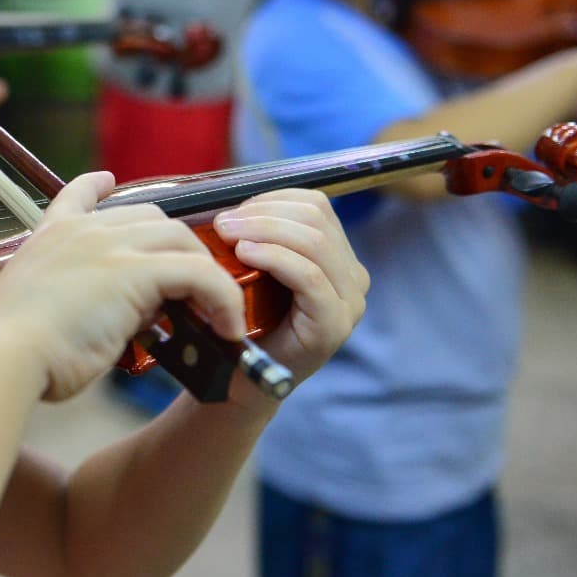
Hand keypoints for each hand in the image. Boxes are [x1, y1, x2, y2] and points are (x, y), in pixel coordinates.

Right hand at [0, 172, 245, 401]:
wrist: (1, 356)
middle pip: (151, 217)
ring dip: (202, 272)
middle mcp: (81, 231)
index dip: (96, 186)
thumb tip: (133, 316)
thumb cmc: (13, 353)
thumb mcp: (43, 314)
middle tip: (188, 289)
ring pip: (181, 238)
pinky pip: (200, 274)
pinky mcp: (136, 271)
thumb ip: (83, 302)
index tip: (107, 180)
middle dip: (174, 248)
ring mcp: (109, 245)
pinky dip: (222, 299)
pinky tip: (227, 328)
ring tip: (214, 311)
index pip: (78, 194)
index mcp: (50, 237)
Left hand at [210, 189, 367, 392]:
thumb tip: (231, 201)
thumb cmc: (244, 318)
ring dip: (264, 230)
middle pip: (316, 218)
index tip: (233, 210)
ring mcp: (350, 301)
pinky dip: (275, 258)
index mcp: (337, 255)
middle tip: (223, 224)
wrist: (241, 376)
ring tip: (228, 236)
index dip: (271, 199)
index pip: (315, 205)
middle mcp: (353, 275)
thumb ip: (258, 231)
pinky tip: (245, 255)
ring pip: (314, 242)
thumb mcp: (255, 265)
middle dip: (263, 213)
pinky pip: (309, 277)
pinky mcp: (335, 324)